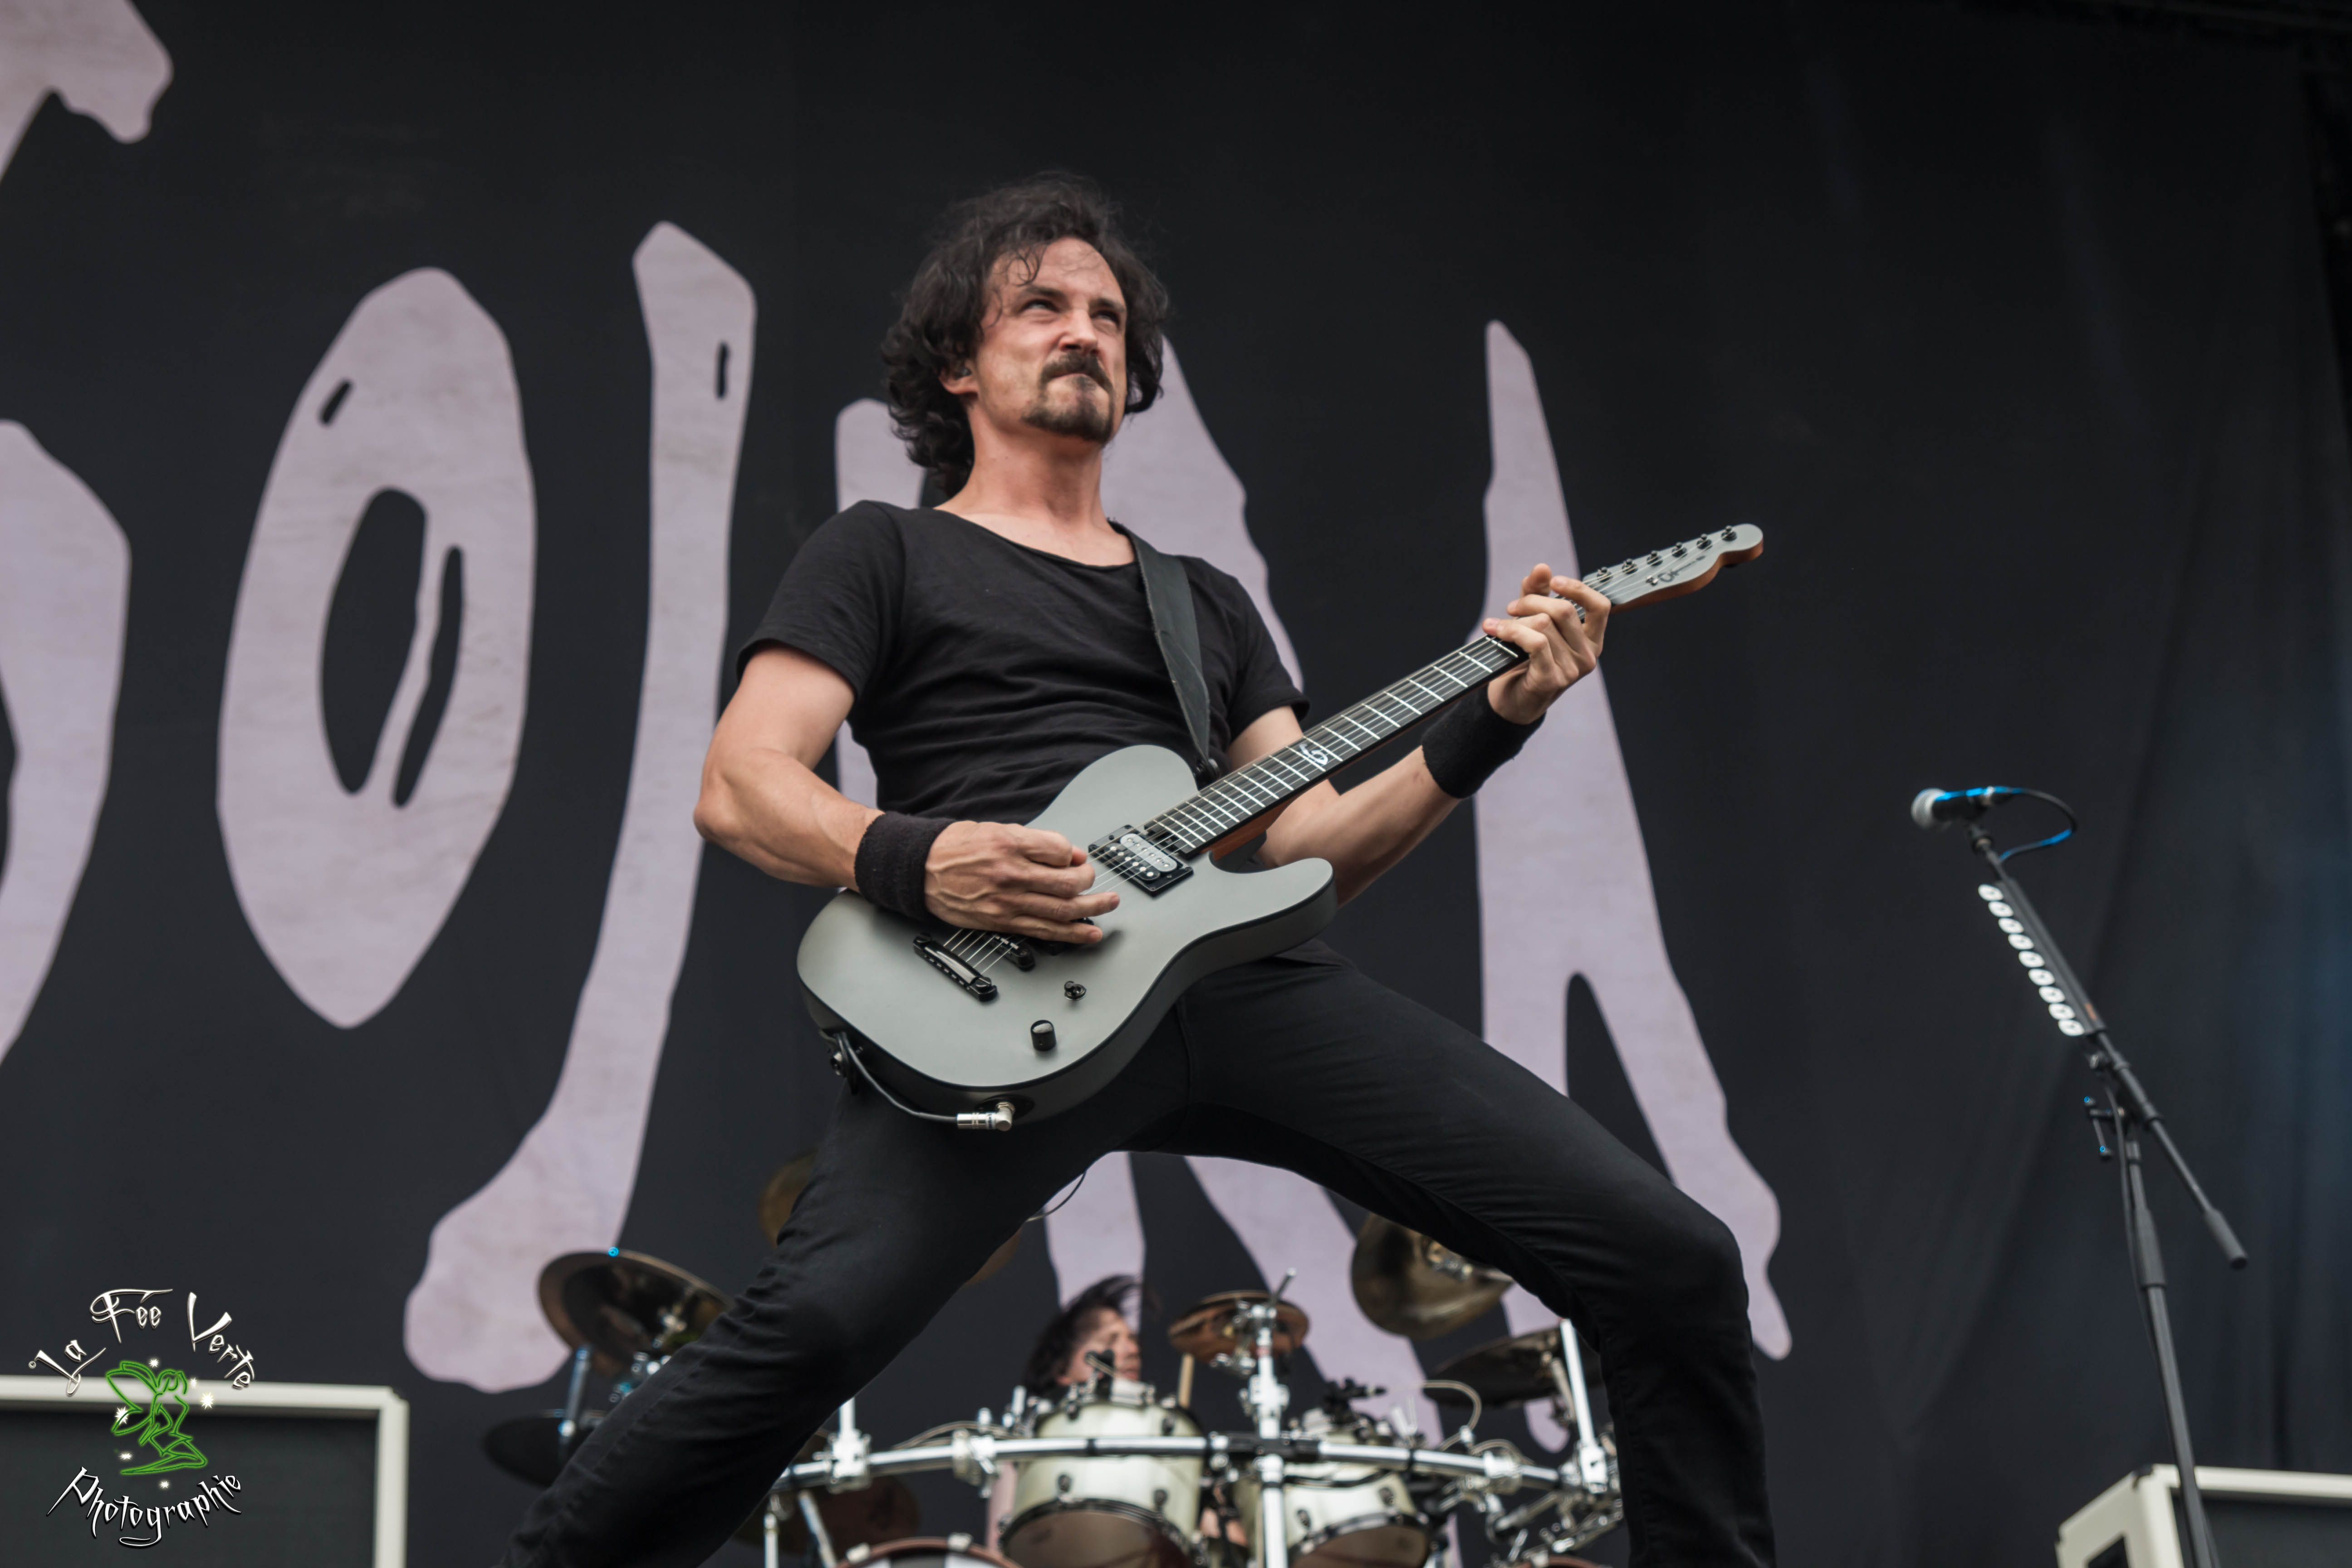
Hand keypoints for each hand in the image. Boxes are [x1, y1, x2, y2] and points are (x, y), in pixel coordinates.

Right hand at [924, 821, 1117, 942]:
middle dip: (1089, 882)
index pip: (1060, 850)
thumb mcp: (995, 829)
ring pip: (1061, 910)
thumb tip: (1068, 854)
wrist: (920, 870)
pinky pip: (1043, 931)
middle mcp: (1011, 874)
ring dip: (1092, 909)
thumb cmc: (955, 848)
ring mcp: (1007, 901)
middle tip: (1097, 881)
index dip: (1074, 855)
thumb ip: (1034, 841)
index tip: (1076, 858)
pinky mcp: (1002, 921)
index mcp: (1010, 844)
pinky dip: (1071, 934)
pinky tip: (1089, 933)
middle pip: (1067, 883)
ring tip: (1109, 906)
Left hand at [1479, 562, 1608, 723]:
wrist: (1512, 700)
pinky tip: (1494, 630)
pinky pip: (1534, 642)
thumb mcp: (1533, 621)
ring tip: (1499, 625)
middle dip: (1531, 601)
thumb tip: (1542, 568)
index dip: (1578, 589)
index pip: (1600, 606)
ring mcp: (1572, 670)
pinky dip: (1510, 631)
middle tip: (1511, 607)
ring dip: (1515, 619)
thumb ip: (1539, 594)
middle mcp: (1588, 656)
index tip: (1554, 581)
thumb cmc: (1526, 659)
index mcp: (1591, 640)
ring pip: (1544, 625)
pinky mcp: (1552, 679)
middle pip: (1563, 610)